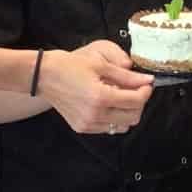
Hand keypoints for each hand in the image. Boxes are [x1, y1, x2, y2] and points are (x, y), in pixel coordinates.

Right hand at [37, 41, 153, 134]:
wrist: (44, 76)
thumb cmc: (69, 66)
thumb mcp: (100, 64)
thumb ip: (127, 75)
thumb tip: (147, 80)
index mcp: (100, 97)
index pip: (136, 101)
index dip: (146, 91)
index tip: (146, 83)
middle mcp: (95, 114)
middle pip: (133, 117)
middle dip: (139, 103)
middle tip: (136, 89)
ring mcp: (88, 123)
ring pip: (122, 126)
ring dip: (127, 112)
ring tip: (120, 97)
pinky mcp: (82, 127)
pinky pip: (108, 128)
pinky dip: (114, 118)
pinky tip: (107, 104)